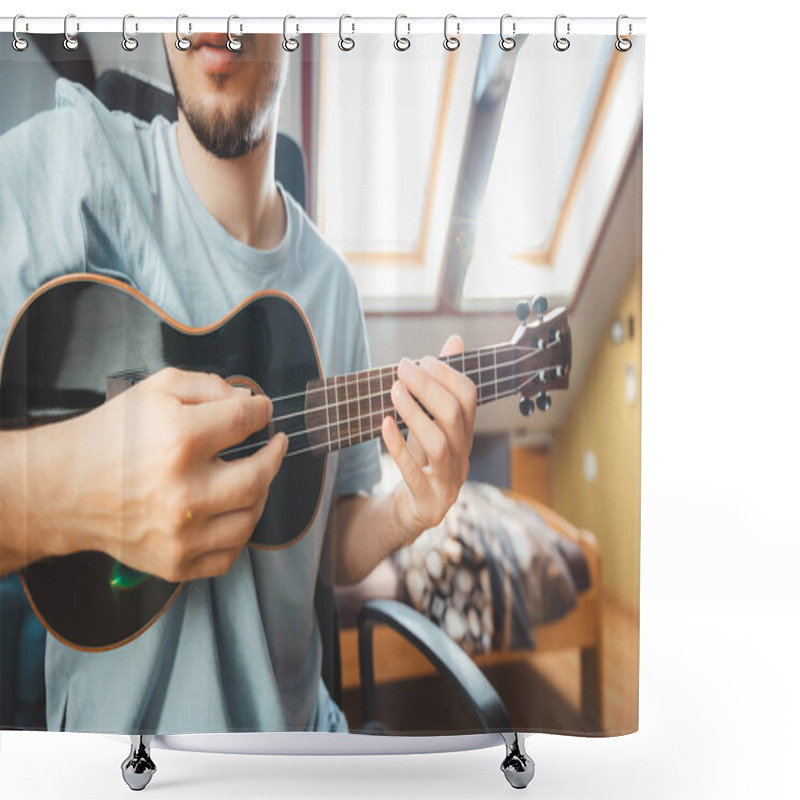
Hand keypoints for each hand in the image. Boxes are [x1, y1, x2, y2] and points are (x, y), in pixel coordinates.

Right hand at [57, 367, 286, 581]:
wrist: (62, 489)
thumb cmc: (110, 436)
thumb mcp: (156, 391)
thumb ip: (209, 387)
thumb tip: (250, 401)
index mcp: (178, 441)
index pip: (244, 421)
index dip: (260, 411)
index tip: (262, 411)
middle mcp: (183, 493)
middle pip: (259, 475)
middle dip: (274, 455)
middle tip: (275, 444)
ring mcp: (180, 535)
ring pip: (250, 519)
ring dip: (260, 493)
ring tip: (252, 476)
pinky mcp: (174, 564)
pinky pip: (229, 555)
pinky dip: (238, 532)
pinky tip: (231, 511)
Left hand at [381, 335, 476, 543]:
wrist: (415, 509)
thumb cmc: (424, 459)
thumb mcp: (433, 422)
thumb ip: (443, 384)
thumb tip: (456, 339)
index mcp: (466, 434)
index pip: (468, 397)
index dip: (447, 374)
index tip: (421, 360)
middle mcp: (463, 455)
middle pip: (454, 416)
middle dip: (427, 387)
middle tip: (401, 368)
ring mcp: (449, 481)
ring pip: (439, 443)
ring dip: (414, 413)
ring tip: (394, 391)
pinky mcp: (429, 501)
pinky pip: (414, 473)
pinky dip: (399, 447)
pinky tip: (384, 425)